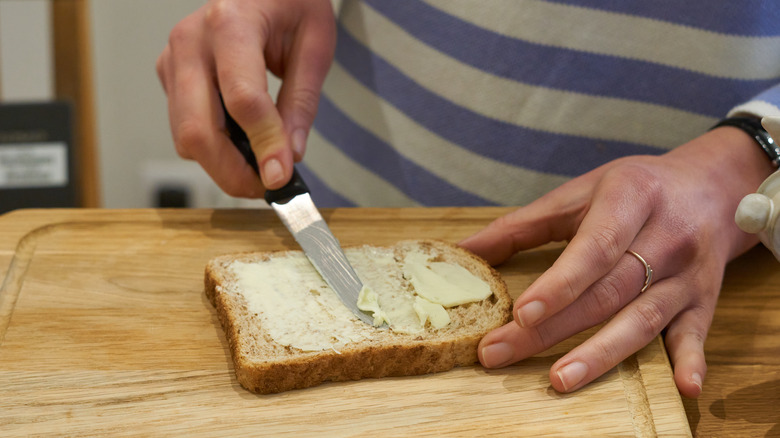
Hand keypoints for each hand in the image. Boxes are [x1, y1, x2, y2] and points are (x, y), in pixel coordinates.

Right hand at [156, 0, 335, 194]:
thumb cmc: (289, 4)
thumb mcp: (314, 44)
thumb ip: (302, 102)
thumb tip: (290, 155)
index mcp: (231, 23)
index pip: (243, 99)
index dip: (264, 144)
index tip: (281, 177)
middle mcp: (191, 41)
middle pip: (199, 129)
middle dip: (233, 171)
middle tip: (267, 187)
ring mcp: (173, 59)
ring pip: (186, 136)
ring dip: (222, 166)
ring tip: (261, 170)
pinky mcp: (168, 75)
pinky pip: (184, 127)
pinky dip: (213, 149)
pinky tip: (242, 148)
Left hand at [461, 126, 772, 397]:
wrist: (711, 187)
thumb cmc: (634, 189)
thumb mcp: (579, 192)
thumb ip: (521, 224)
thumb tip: (463, 249)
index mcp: (631, 199)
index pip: (593, 248)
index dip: (558, 284)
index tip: (520, 313)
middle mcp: (665, 237)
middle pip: (605, 292)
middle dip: (551, 328)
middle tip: (500, 352)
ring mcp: (687, 273)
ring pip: (641, 319)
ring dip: (600, 354)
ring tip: (559, 380)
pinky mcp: (703, 300)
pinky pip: (696, 334)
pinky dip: (691, 361)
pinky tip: (686, 388)